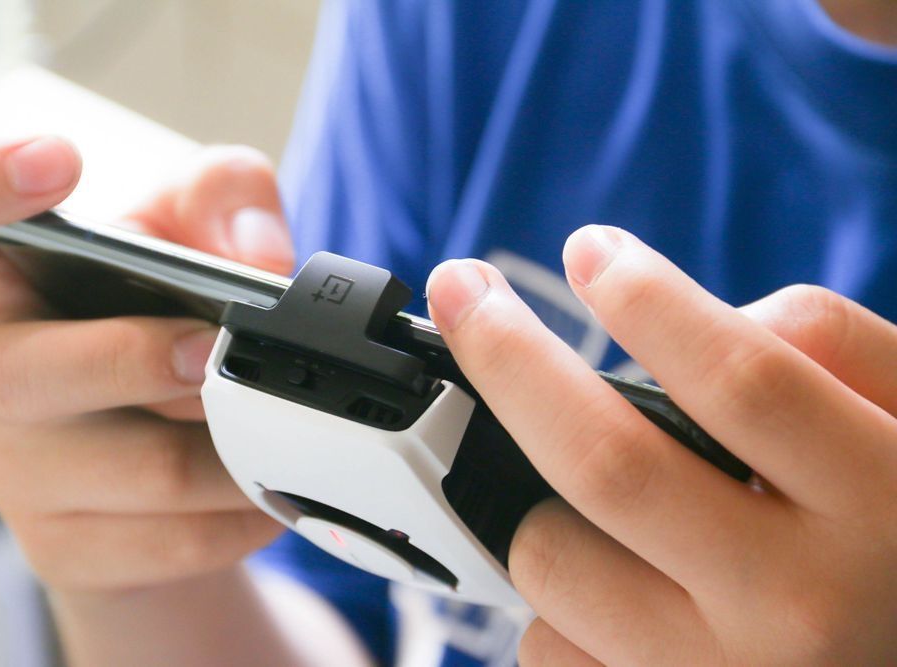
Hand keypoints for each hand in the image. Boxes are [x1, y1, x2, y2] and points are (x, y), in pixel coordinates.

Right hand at [0, 139, 290, 592]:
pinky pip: (178, 540)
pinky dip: (248, 511)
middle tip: (217, 350)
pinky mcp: (68, 548)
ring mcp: (19, 472)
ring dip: (232, 449)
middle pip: (21, 375)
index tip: (57, 160)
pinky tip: (271, 487)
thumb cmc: (163, 325)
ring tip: (279, 424)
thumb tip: (262, 257)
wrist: (159, 460)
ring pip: (140, 473)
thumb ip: (228, 200)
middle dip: (136, 360)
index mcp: (4, 279)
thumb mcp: (194, 236)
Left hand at [426, 226, 896, 664]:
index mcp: (882, 508)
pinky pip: (546, 639)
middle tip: (465, 294)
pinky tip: (608, 567)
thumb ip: (826, 347)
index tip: (590, 250)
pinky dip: (553, 587)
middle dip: (508, 358)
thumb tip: (681, 319)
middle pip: (606, 465)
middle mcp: (796, 609)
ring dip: (536, 491)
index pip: (741, 381)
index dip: (648, 299)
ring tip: (582, 471)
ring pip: (552, 560)